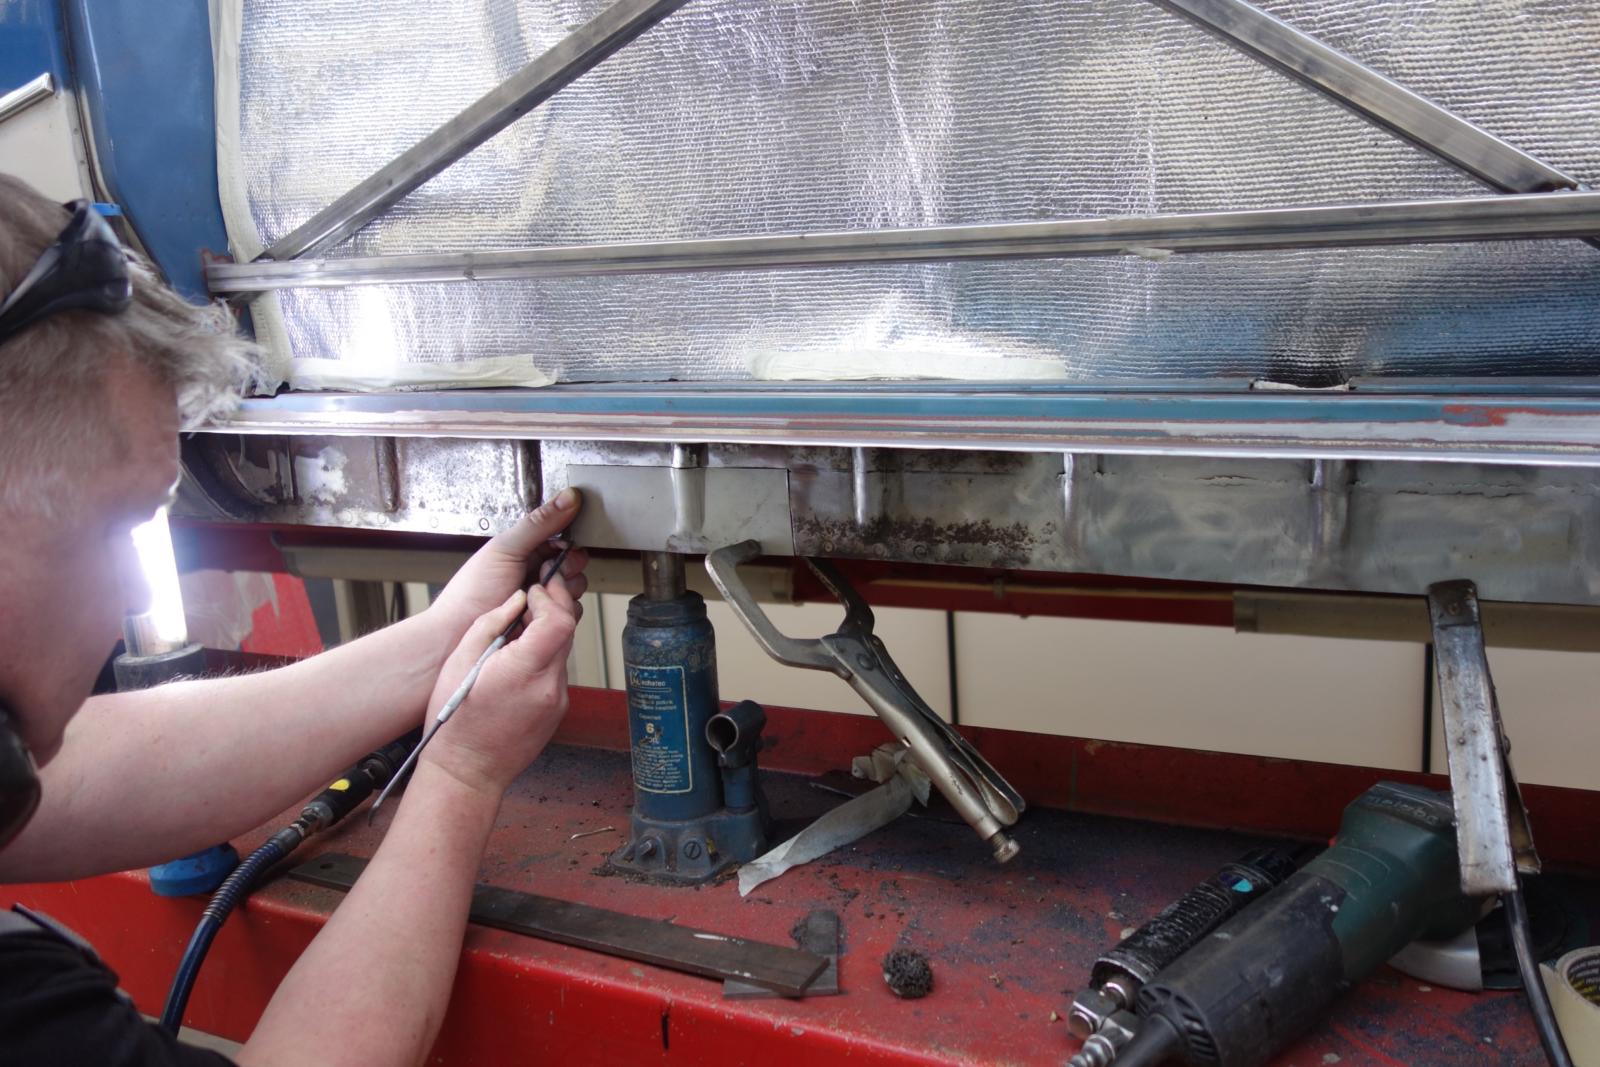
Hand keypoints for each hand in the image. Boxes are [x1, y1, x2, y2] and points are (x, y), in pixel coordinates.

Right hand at [418, 577, 579, 795]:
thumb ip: (493, 623)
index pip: (559, 620)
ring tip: (518, 631)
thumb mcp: (460, 661)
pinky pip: (557, 673)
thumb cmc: (455, 723)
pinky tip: (519, 660)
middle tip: (532, 597)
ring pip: (563, 651)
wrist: (466, 772)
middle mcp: (549, 687)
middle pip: (567, 632)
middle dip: (551, 608)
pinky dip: (544, 657)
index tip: (534, 589)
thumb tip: (516, 600)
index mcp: (524, 671)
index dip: (549, 597)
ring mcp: (557, 701)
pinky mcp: (558, 711)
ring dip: (547, 633)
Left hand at [427, 488, 588, 641]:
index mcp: (528, 548)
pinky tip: (536, 614)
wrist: (458, 633)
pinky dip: (557, 614)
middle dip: (565, 571)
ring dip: (559, 594)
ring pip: (575, 591)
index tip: (559, 553)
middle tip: (541, 576)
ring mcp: (543, 598)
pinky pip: (569, 615)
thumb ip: (539, 522)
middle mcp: (537, 572)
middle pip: (575, 565)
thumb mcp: (506, 548)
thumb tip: (567, 498)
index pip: (564, 539)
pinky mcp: (546, 621)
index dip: (568, 546)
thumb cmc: (471, 591)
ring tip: (532, 597)